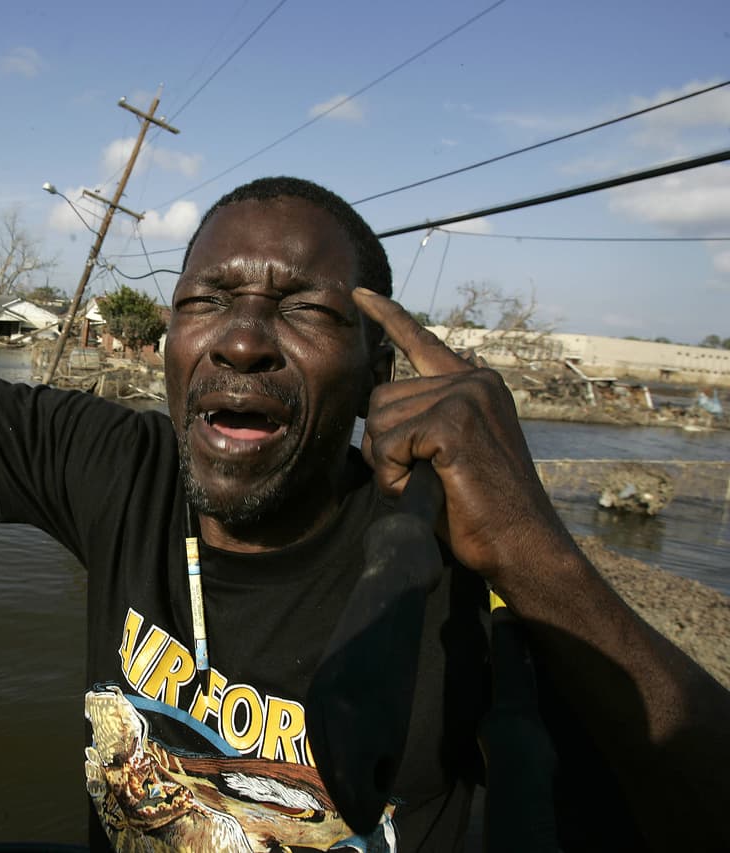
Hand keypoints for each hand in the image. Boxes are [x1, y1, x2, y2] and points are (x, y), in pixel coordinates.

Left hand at [353, 287, 572, 583]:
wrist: (522, 545)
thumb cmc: (479, 508)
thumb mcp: (446, 452)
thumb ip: (422, 417)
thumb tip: (380, 390)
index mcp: (476, 385)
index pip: (422, 341)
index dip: (387, 316)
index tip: (358, 293)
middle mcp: (474, 380)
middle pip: (382, 397)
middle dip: (385, 447)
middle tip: (420, 478)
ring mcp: (466, 396)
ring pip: (381, 421)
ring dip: (390, 465)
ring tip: (429, 485)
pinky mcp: (454, 421)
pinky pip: (388, 443)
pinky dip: (394, 476)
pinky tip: (426, 489)